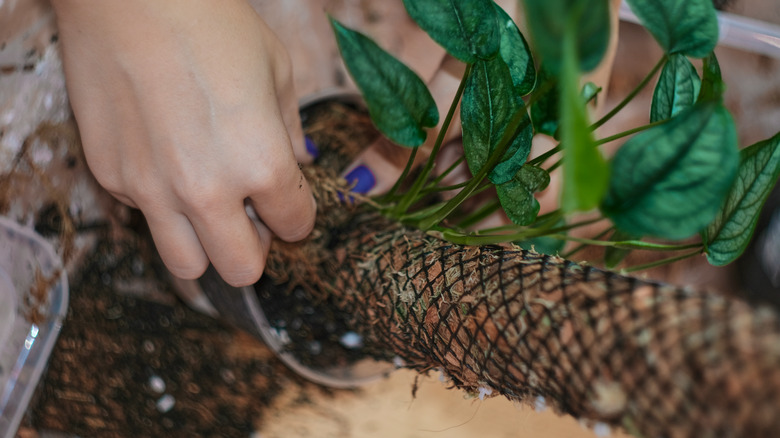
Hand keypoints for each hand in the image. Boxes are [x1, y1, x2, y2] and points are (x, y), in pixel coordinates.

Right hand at [52, 0, 315, 286]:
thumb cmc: (213, 22)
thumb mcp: (276, 68)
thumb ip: (291, 129)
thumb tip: (300, 163)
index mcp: (261, 164)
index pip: (295, 225)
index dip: (298, 214)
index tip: (289, 201)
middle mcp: (207, 191)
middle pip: (242, 270)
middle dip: (256, 249)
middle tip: (252, 217)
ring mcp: (152, 190)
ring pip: (188, 266)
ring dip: (207, 247)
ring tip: (209, 210)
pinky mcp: (111, 177)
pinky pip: (144, 218)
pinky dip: (162, 208)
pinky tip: (165, 164)